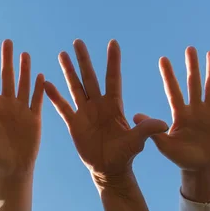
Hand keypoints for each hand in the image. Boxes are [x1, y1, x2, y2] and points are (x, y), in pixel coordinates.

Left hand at [0, 40, 44, 176]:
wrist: (14, 166)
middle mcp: (7, 104)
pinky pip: (37, 99)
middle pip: (7, 77)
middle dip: (6, 59)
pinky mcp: (34, 116)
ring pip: (23, 84)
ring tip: (24, 53)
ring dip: (24, 69)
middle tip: (6, 41)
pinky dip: (38, 88)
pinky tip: (40, 75)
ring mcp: (21, 108)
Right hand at [44, 39, 167, 178]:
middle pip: (90, 77)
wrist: (109, 169)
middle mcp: (98, 104)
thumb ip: (146, 130)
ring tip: (62, 54)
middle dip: (84, 59)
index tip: (113, 42)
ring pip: (75, 86)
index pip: (113, 78)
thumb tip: (163, 123)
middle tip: (78, 41)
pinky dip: (55, 96)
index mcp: (114, 105)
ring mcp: (85, 112)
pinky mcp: (74, 123)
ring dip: (68, 71)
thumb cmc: (125, 154)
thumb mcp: (137, 141)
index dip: (113, 61)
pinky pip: (63, 107)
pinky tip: (46, 83)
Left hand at [133, 48, 209, 171]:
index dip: (168, 75)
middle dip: (192, 66)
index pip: (173, 90)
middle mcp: (193, 108)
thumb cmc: (179, 157)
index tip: (163, 59)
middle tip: (189, 48)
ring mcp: (208, 112)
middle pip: (193, 83)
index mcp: (179, 113)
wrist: (198, 166)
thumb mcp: (164, 145)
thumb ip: (152, 131)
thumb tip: (134, 116)